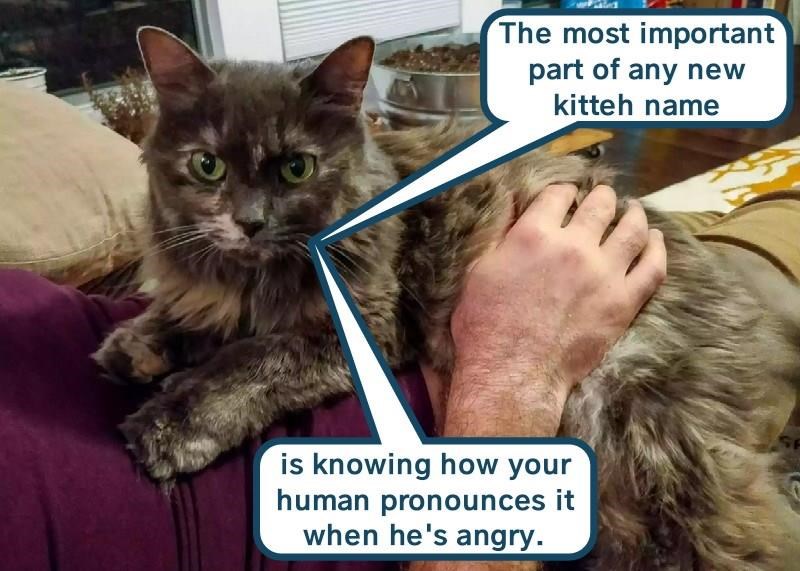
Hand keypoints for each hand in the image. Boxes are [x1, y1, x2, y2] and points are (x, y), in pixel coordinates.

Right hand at [443, 183, 665, 436]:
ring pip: (631, 230)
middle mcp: (573, 246)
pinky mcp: (623, 302)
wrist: (512, 372)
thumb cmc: (485, 326)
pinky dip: (657, 249)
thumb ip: (502, 236)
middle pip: (599, 206)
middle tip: (603, 196)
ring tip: (633, 210)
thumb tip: (515, 211)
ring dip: (633, 214)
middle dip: (602, 197)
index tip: (566, 195)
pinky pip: (652, 268)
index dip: (563, 192)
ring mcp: (603, 274)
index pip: (557, 196)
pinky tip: (656, 240)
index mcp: (533, 235)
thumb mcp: (480, 270)